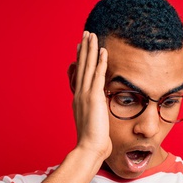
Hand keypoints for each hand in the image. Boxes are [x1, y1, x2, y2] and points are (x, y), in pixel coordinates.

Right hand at [72, 31, 111, 161]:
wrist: (89, 149)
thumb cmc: (93, 142)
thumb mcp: (93, 124)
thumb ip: (95, 114)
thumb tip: (98, 112)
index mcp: (79, 100)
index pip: (80, 75)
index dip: (81, 60)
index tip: (81, 47)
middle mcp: (80, 94)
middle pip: (82, 66)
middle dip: (84, 49)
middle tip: (85, 34)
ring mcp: (86, 95)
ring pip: (88, 67)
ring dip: (90, 49)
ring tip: (92, 35)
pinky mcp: (94, 97)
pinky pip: (98, 75)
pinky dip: (100, 61)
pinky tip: (103, 50)